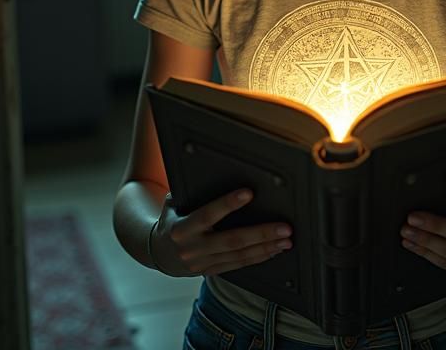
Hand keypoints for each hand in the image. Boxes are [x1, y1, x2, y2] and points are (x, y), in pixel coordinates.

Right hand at [149, 189, 292, 276]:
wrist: (159, 254)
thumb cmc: (172, 220)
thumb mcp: (174, 204)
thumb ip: (193, 193)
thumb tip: (217, 174)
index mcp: (182, 229)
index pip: (208, 215)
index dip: (228, 204)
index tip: (249, 193)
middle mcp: (193, 249)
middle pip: (232, 240)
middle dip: (261, 233)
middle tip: (284, 227)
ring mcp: (203, 263)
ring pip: (240, 256)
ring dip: (266, 247)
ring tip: (286, 240)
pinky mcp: (212, 271)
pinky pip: (239, 265)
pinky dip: (259, 257)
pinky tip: (274, 250)